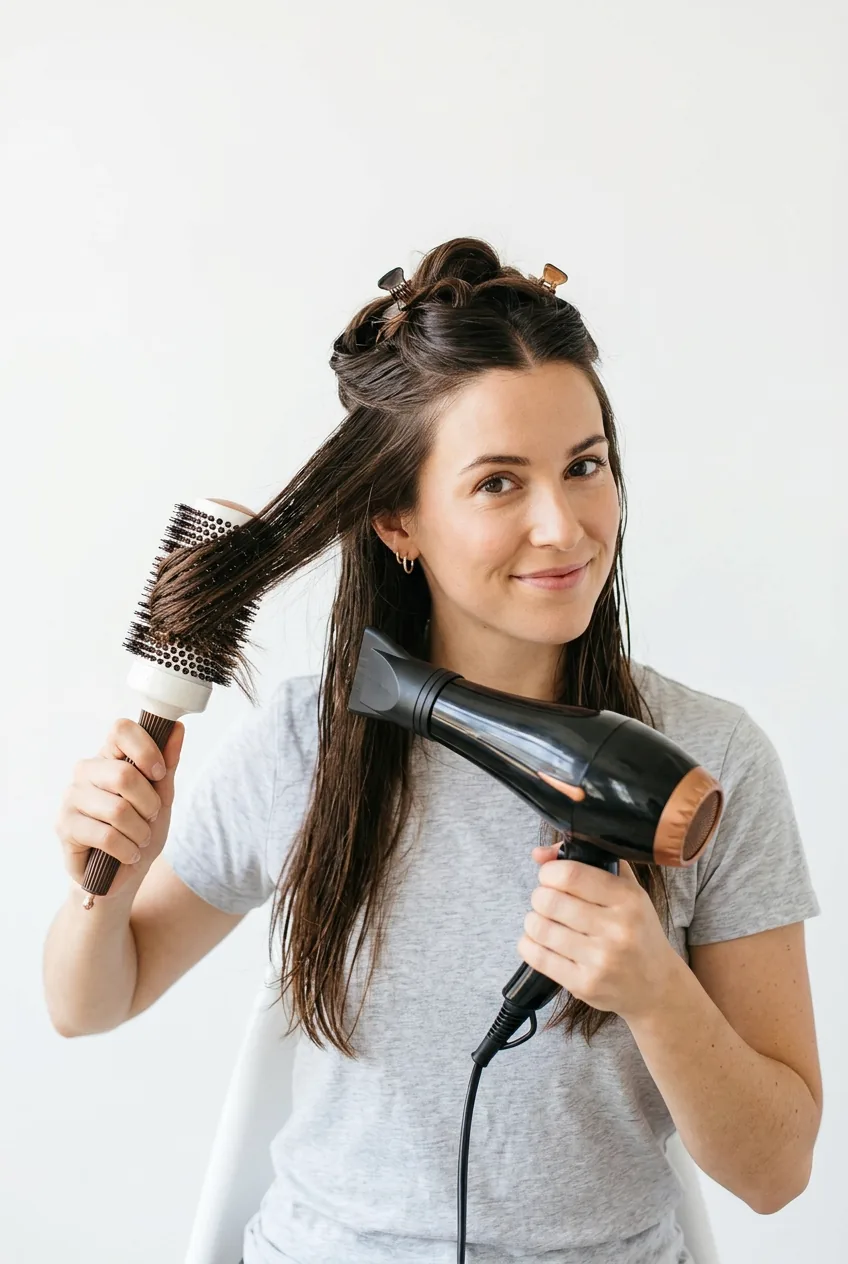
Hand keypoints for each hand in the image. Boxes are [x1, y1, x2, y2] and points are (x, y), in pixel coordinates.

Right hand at [55, 719, 184, 898]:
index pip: (121, 729)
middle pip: (124, 774)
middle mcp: (84, 771)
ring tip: (139, 839)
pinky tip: (129, 854)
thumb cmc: (141, 829)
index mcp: (108, 756)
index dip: (147, 749)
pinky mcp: (64, 826)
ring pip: (118, 810)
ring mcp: (71, 797)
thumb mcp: (161, 796)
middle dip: (149, 804)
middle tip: (150, 817)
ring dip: (140, 832)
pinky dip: (127, 850)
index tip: (159, 774)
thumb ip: (168, 763)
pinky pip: (106, 836)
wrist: (122, 874)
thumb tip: (178, 728)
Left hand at [517, 845, 679, 1024]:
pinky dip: (529, 944)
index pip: (570, 874)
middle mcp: (617, 929)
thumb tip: (538, 854)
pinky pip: (537, 957)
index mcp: (628, 898)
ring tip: (545, 921)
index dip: (549, 872)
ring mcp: (601, 960)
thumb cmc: (637, 931)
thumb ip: (587, 862)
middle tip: (548, 900)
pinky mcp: (585, 985)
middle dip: (540, 897)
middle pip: (549, 901)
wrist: (657, 985)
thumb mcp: (626, 890)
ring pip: (539, 928)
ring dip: (533, 921)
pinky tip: (541, 942)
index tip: (550, 876)